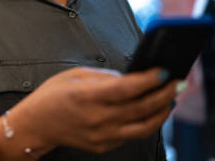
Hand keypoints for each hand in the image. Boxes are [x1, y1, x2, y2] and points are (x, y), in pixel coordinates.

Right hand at [0, 67, 178, 157]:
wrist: (36, 125)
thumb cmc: (52, 96)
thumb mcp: (73, 75)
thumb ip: (103, 76)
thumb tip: (129, 77)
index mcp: (87, 97)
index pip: (126, 89)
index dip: (148, 80)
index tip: (164, 70)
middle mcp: (97, 119)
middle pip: (140, 108)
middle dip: (163, 94)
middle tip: (178, 82)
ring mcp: (102, 135)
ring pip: (143, 126)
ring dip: (161, 112)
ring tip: (171, 98)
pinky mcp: (104, 145)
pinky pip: (131, 134)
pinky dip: (146, 122)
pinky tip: (153, 111)